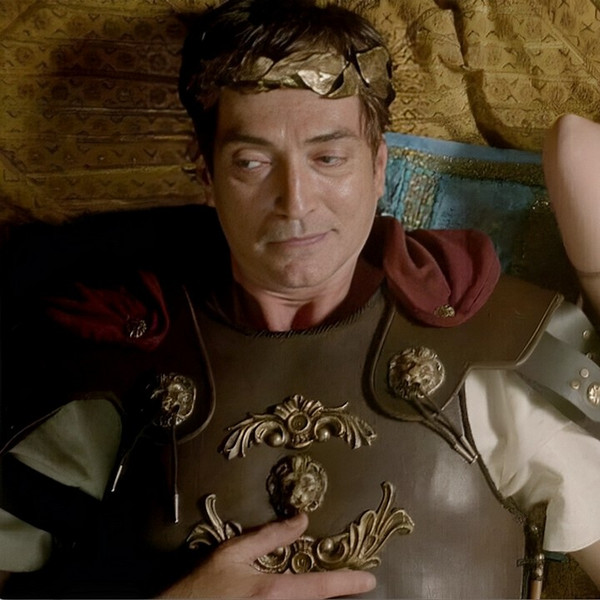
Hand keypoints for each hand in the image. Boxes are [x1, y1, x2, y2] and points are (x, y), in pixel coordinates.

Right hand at [159, 512, 376, 597]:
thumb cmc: (204, 585)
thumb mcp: (233, 552)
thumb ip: (270, 535)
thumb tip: (302, 520)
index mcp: (273, 592)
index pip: (319, 587)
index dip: (347, 582)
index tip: (369, 580)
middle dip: (336, 593)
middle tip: (353, 581)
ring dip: (318, 598)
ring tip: (332, 585)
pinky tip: (300, 593)